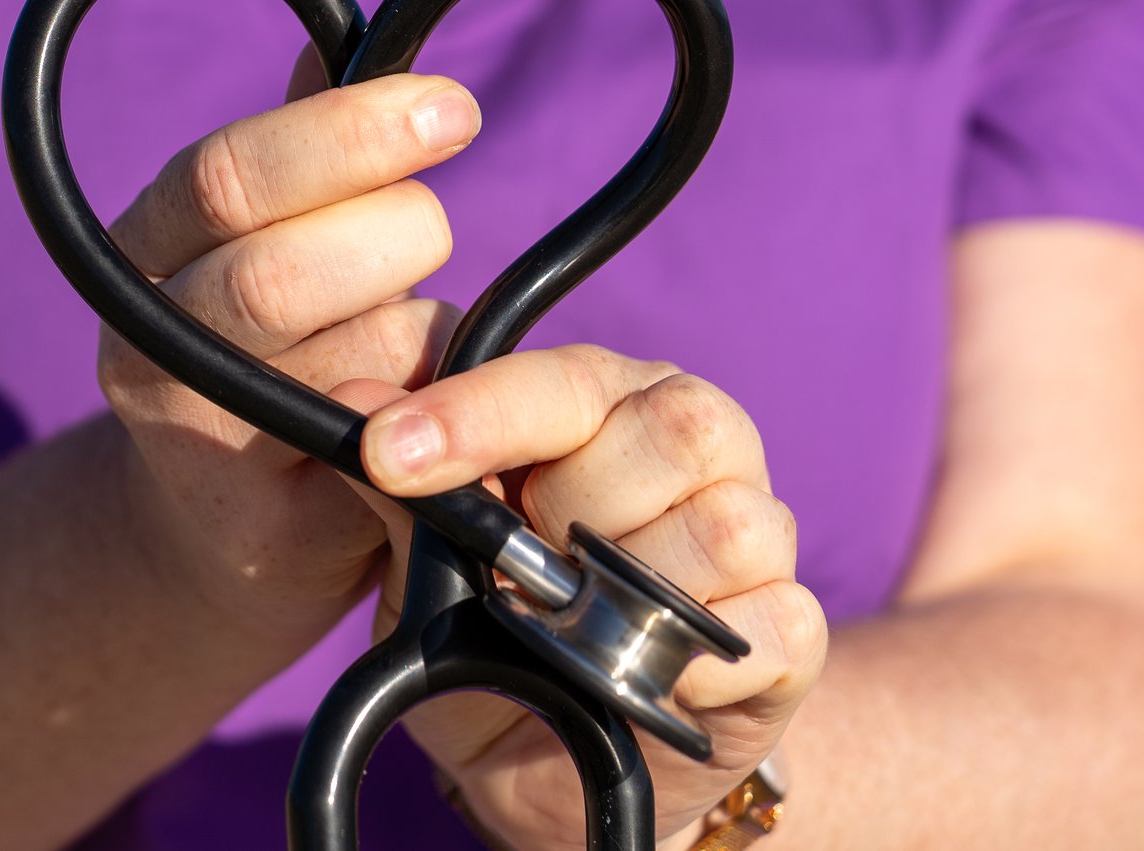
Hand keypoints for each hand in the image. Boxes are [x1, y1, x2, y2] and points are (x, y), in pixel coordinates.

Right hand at [99, 68, 480, 648]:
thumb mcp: (253, 242)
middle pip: (281, 274)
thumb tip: (346, 43)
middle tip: (432, 235)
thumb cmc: (269, 347)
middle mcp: (146, 353)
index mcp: (139, 253)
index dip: (347, 133)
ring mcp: (202, 454)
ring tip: (412, 335)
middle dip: (395, 237)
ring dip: (425, 330)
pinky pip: (404, 450)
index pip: (227, 176)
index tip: (454, 108)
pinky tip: (438, 405)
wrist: (217, 532)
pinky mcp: (275, 537)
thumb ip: (300, 159)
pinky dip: (445, 412)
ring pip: (364, 362)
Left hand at [345, 350, 827, 847]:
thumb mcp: (427, 562)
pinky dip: (690, 664)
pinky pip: (771, 624)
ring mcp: (761, 536)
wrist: (549, 763)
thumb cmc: (491, 629)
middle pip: (675, 430)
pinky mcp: (794, 633)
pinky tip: (637, 680)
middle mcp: (699, 446)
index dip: (477, 413)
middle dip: (574, 508)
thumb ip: (399, 483)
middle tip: (520, 573)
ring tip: (574, 631)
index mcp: (607, 401)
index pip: (561, 379)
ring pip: (726, 528)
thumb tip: (349, 401)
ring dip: (629, 596)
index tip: (387, 453)